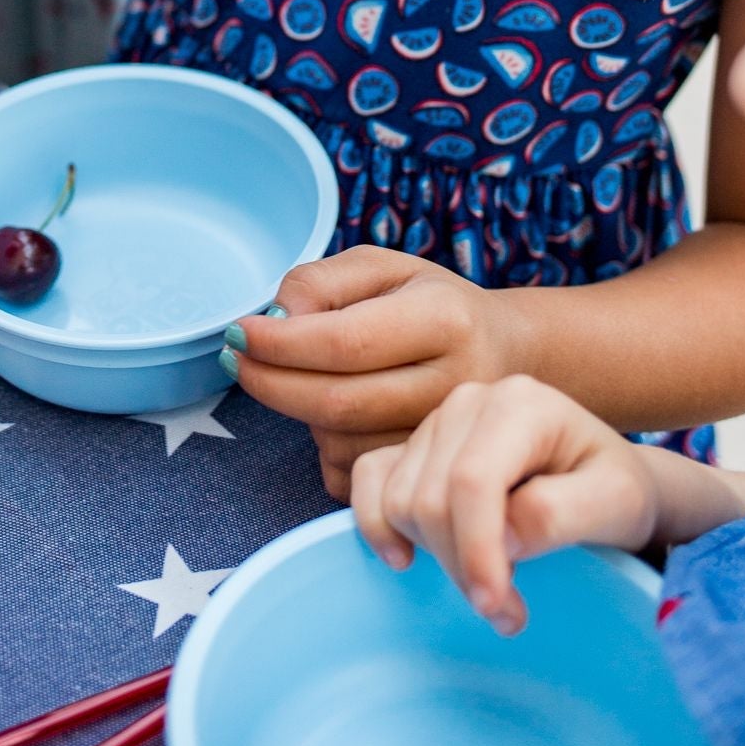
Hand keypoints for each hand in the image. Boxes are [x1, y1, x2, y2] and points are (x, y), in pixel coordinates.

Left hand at [228, 248, 528, 498]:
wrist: (507, 355)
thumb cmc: (430, 304)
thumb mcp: (381, 267)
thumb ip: (320, 282)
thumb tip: (275, 320)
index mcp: (445, 319)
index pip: (344, 342)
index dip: (279, 343)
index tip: (239, 333)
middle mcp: (454, 385)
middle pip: (338, 402)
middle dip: (270, 382)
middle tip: (236, 360)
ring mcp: (448, 442)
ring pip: (339, 443)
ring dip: (297, 412)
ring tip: (297, 377)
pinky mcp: (429, 478)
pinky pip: (351, 477)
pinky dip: (323, 447)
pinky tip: (329, 413)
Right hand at [349, 375, 658, 633]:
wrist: (607, 480)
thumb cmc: (617, 491)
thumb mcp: (618, 504)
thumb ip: (561, 514)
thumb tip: (504, 537)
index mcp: (519, 404)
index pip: (472, 481)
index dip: (477, 550)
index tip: (499, 610)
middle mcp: (469, 401)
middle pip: (432, 498)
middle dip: (462, 565)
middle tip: (508, 612)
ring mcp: (436, 421)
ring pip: (400, 500)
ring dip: (435, 557)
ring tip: (489, 586)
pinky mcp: (415, 444)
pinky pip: (368, 478)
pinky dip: (376, 523)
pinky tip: (405, 559)